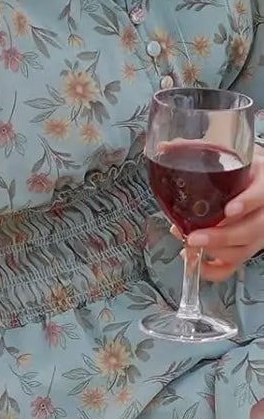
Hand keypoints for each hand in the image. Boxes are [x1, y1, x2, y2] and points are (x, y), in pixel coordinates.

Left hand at [180, 154, 263, 281]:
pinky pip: (234, 267)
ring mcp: (259, 233)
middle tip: (193, 237)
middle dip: (221, 237)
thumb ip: (199, 149)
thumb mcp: (229, 154)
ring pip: (244, 250)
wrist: (258, 182)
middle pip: (252, 230)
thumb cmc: (242, 170)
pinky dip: (212, 271)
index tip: (230, 209)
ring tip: (188, 243)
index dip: (248, 202)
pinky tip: (194, 262)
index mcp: (263, 183)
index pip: (262, 194)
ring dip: (213, 251)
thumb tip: (164, 147)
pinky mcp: (248, 249)